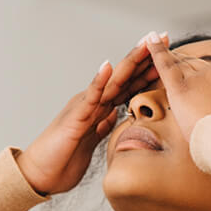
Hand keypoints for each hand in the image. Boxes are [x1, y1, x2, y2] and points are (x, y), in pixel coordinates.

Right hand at [16, 38, 161, 195]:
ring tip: (145, 44)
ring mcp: (85, 107)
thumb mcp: (92, 141)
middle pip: (124, 75)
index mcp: (100, 108)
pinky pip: (89, 97)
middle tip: (164, 36)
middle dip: (145, 57)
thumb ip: (103, 126)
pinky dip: (99, 81)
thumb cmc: (63, 159)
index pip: (129, 84)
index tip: (169, 55)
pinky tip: (108, 67)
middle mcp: (94, 102)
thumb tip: (116, 116)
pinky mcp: (75, 117)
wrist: (40, 174)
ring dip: (129, 61)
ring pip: (112, 80)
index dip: (149, 69)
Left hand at [144, 32, 210, 139]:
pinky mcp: (180, 88)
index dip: (209, 89)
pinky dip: (155, 52)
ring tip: (162, 79)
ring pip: (182, 70)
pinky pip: (165, 65)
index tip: (204, 102)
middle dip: (189, 84)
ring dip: (170, 72)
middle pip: (199, 73)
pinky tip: (147, 40)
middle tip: (178, 97)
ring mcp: (200, 78)